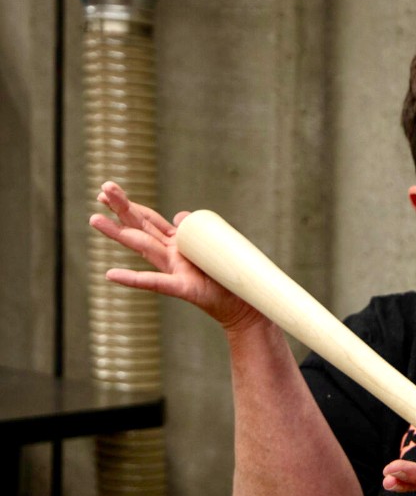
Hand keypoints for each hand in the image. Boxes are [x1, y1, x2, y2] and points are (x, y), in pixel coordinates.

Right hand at [89, 182, 260, 330]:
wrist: (242, 305)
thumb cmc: (226, 277)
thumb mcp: (214, 245)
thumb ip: (197, 228)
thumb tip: (179, 215)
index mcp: (177, 243)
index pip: (150, 220)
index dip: (131, 206)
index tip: (107, 190)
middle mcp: (171, 254)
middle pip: (142, 227)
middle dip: (122, 208)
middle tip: (101, 190)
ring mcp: (174, 270)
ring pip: (143, 247)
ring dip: (118, 233)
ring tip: (94, 219)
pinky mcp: (183, 288)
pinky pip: (156, 282)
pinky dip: (133, 279)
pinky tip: (111, 274)